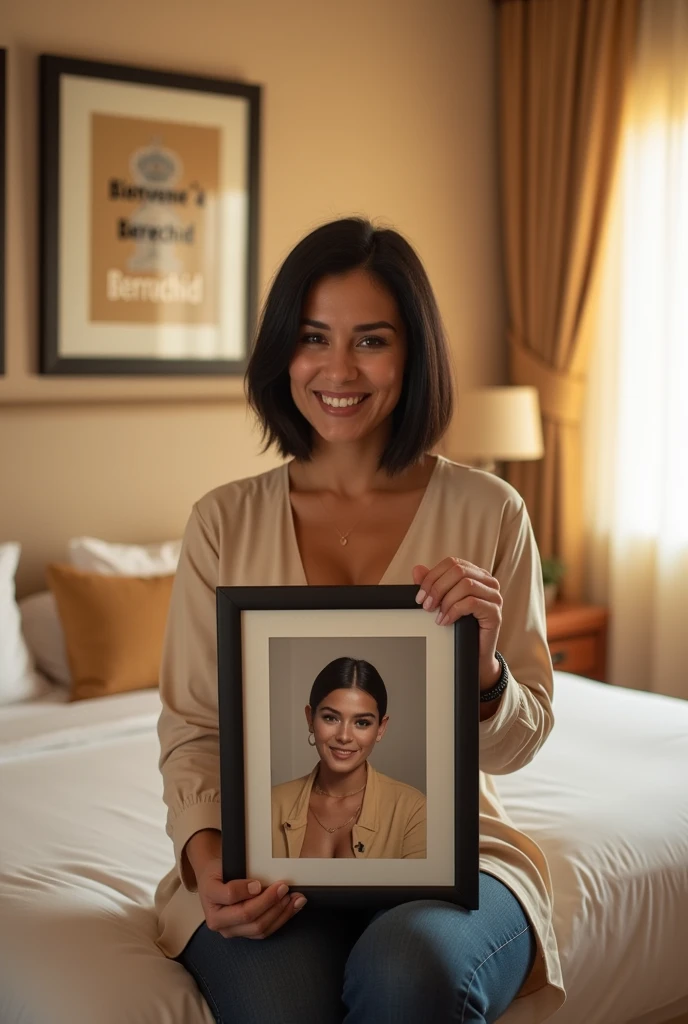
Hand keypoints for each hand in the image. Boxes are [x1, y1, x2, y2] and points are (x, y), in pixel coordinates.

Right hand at [196, 857, 306, 939]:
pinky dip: (281, 919)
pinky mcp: (245, 934)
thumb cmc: (218, 873)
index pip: (230, 897)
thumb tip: (257, 886)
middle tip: (284, 887)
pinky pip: (265, 932)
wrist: (212, 881)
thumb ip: (235, 876)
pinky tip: (292, 907)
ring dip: (280, 913)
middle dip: (270, 902)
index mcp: (211, 901)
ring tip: (294, 898)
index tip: (259, 883)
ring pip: (259, 928)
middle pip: (248, 916)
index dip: (246, 890)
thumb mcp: (220, 867)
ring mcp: (232, 931)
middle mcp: (218, 922)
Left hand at [413, 558, 502, 689]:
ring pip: (466, 585)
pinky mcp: (495, 612)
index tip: (420, 596)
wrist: (473, 654)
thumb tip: (417, 569)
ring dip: (446, 600)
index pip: (452, 563)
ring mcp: (494, 596)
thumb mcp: (441, 602)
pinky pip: (472, 603)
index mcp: (475, 574)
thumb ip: (431, 585)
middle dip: (437, 587)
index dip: (432, 576)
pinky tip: (445, 622)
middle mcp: (488, 581)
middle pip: (459, 571)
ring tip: (436, 615)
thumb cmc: (458, 626)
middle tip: (426, 606)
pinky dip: (454, 611)